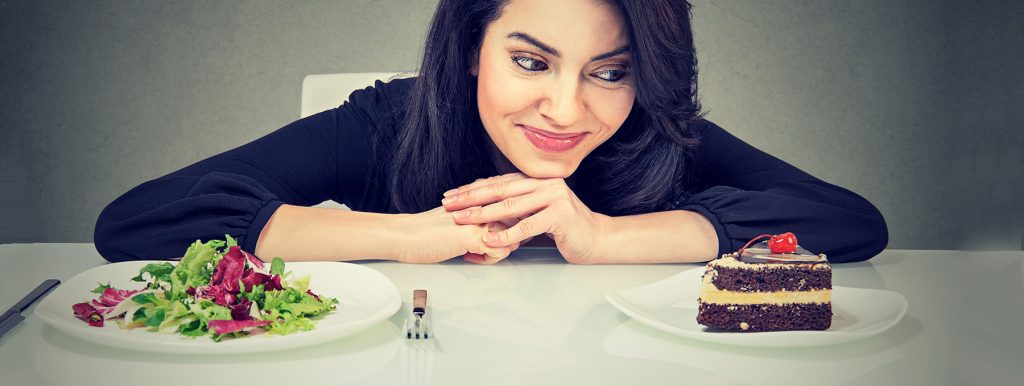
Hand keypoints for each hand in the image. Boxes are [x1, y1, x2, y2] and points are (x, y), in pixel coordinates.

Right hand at [392, 206, 522, 263]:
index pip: (510, 205)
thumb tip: (487, 225)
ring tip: (480, 254)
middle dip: (512, 237)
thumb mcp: (454, 215)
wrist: (404, 235)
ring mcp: (479, 221)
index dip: (511, 222)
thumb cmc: (425, 229)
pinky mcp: (473, 237)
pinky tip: (470, 257)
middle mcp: (482, 206)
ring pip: (511, 236)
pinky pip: (499, 251)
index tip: (501, 234)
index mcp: (477, 199)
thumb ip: (473, 215)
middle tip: (495, 246)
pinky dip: (489, 260)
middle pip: (517, 220)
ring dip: (500, 249)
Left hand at [441, 173, 610, 263]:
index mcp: (537, 180)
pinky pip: (527, 226)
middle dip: (471, 197)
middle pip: (500, 190)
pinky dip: (505, 234)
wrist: (597, 239)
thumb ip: (517, 207)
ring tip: (461, 220)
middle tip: (448, 204)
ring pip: (511, 206)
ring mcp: (555, 197)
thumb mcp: (537, 213)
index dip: (473, 188)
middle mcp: (545, 183)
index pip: (499, 182)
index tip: (451, 195)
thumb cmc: (565, 229)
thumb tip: (483, 209)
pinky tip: (489, 240)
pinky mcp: (560, 215)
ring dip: (482, 214)